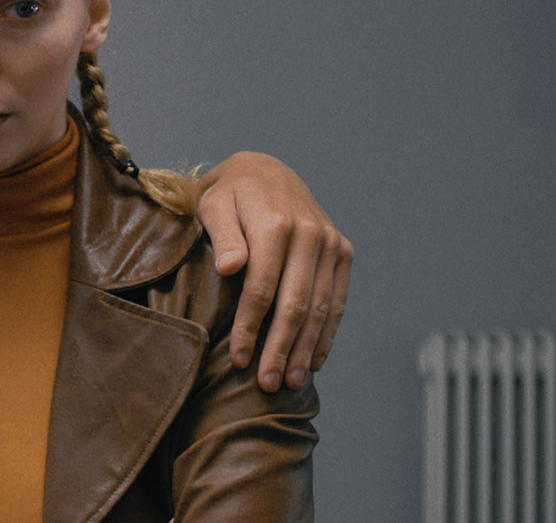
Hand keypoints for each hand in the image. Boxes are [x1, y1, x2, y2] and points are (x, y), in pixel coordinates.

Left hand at [193, 151, 351, 392]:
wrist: (265, 170)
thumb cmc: (229, 194)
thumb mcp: (214, 205)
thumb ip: (223, 236)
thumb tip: (230, 267)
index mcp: (276, 223)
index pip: (262, 288)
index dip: (251, 328)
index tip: (239, 360)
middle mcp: (310, 233)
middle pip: (296, 304)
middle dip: (281, 348)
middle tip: (267, 383)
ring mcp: (331, 243)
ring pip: (321, 307)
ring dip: (307, 349)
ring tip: (290, 381)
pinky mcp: (342, 251)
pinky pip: (337, 299)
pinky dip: (326, 333)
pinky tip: (314, 360)